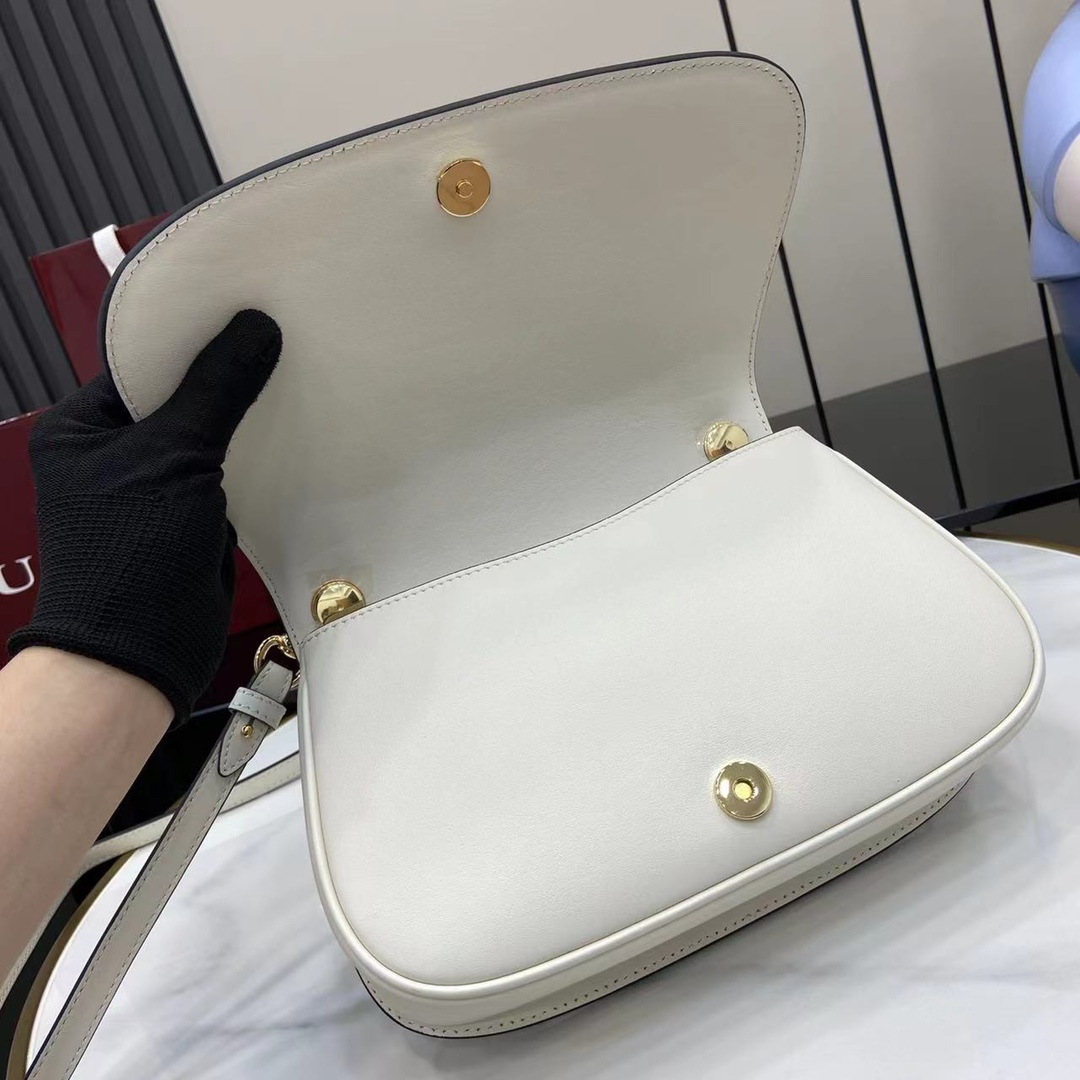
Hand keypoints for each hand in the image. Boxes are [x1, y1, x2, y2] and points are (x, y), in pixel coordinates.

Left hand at [8, 309, 281, 723]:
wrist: (139, 654)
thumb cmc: (126, 555)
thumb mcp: (173, 456)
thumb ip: (216, 391)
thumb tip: (253, 330)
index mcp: (81, 430)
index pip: (139, 363)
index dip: (188, 337)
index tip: (238, 309)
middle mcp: (113, 456)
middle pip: (177, 397)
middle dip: (223, 377)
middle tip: (274, 337)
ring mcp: (154, 489)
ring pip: (207, 436)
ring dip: (242, 420)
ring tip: (290, 379)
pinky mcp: (190, 518)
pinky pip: (226, 474)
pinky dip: (253, 460)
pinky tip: (288, 436)